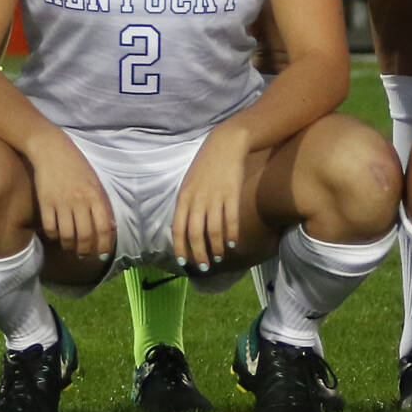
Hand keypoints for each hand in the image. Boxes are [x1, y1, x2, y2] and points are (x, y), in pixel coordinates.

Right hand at [27, 127, 116, 261]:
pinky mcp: (45, 202)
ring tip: (71, 247)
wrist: (51, 149)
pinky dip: (54, 236)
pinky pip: (50, 228)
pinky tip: (57, 235)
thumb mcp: (95, 181)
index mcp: (95, 195)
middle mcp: (79, 201)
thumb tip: (110, 227)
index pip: (103, 227)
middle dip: (85, 250)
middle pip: (84, 236)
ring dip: (69, 246)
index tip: (102, 253)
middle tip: (84, 254)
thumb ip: (102, 203)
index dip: (104, 245)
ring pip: (67, 236)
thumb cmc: (76, 164)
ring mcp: (61, 203)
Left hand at [169, 123, 249, 270]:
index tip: (184, 262)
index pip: (178, 229)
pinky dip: (231, 234)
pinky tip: (233, 243)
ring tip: (220, 257)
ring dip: (216, 248)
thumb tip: (183, 227)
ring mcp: (214, 197)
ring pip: (214, 231)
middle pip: (195, 235)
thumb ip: (186, 204)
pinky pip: (230, 220)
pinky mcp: (231, 194)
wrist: (225, 144)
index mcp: (183, 197)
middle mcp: (197, 199)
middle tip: (205, 267)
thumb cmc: (206, 165)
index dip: (181, 248)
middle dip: (199, 255)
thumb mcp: (189, 182)